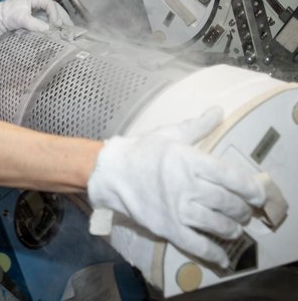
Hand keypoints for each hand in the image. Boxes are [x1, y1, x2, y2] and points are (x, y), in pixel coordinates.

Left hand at [0, 0, 72, 35]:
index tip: (57, 24)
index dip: (55, 15)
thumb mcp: (21, 19)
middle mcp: (38, 3)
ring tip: (67, 31)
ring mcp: (38, 11)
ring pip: (53, 15)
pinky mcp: (36, 19)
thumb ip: (34, 23)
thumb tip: (49, 29)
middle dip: (62, 18)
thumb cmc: (7, 15)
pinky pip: (48, 21)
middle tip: (69, 28)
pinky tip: (59, 32)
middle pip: (55, 9)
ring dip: (60, 22)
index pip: (50, 5)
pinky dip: (54, 26)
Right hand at [87, 108, 266, 266]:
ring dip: (231, 228)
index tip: (258, 196)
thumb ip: (197, 125)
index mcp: (189, 160)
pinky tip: (223, 257)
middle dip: (241, 210)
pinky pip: (196, 244)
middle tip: (243, 211)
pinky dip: (213, 253)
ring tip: (234, 228)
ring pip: (216, 224)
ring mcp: (177, 208)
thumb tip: (218, 111)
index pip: (230, 177)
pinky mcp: (167, 227)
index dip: (250, 189)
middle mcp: (186, 185)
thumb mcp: (169, 134)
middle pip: (227, 202)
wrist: (109, 172)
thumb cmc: (140, 150)